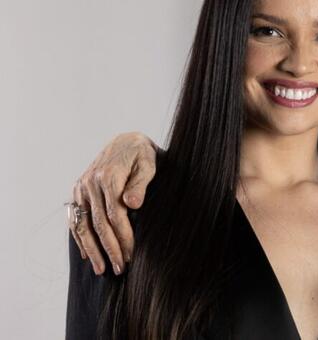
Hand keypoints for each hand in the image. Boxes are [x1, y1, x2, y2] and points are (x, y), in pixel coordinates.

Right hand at [69, 132, 156, 274]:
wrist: (126, 142)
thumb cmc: (142, 154)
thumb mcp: (148, 163)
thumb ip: (140, 183)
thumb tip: (133, 204)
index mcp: (108, 177)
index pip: (115, 215)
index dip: (123, 237)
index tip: (131, 255)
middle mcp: (90, 183)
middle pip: (99, 223)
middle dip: (109, 249)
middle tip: (119, 269)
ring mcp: (81, 188)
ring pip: (83, 224)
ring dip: (92, 249)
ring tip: (101, 269)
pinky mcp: (77, 191)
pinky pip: (75, 219)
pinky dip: (80, 238)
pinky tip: (87, 255)